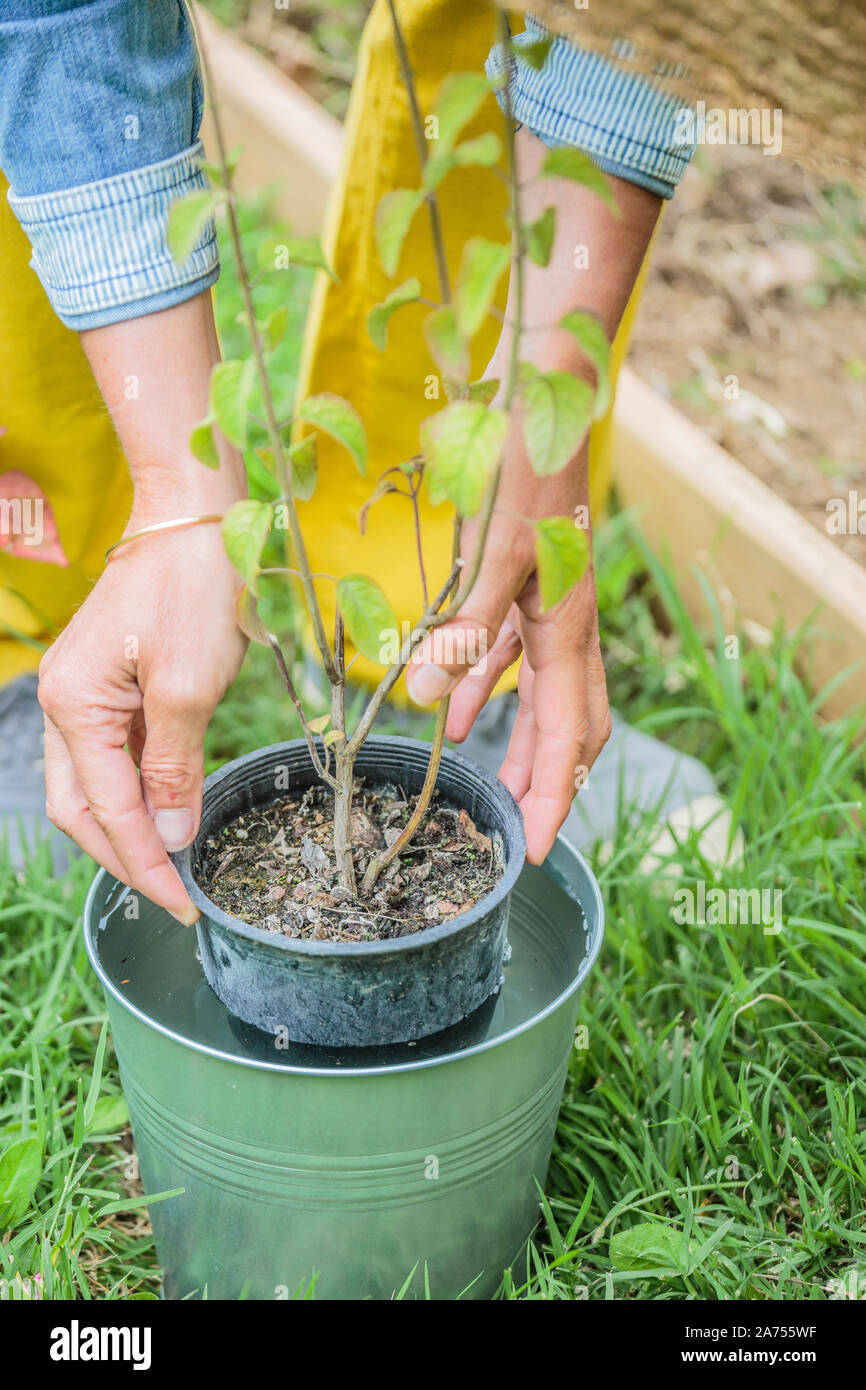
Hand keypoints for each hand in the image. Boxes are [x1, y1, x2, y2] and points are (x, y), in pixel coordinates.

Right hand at [38, 523, 246, 921]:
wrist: (195, 515)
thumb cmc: (192, 587)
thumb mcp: (191, 685)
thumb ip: (175, 765)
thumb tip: (170, 833)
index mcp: (73, 705)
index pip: (107, 810)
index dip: (145, 863)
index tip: (182, 904)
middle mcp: (65, 702)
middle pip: (82, 807)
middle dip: (124, 856)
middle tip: (175, 896)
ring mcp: (84, 692)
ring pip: (94, 785)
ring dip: (130, 827)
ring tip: (174, 865)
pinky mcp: (110, 683)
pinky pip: (116, 753)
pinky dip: (141, 788)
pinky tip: (172, 810)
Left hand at [406, 436, 610, 864]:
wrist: (545, 396)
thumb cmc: (525, 469)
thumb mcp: (496, 552)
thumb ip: (466, 629)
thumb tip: (428, 701)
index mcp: (567, 630)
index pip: (567, 736)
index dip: (554, 797)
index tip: (539, 851)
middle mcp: (567, 628)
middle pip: (570, 726)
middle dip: (549, 781)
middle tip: (521, 830)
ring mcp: (549, 608)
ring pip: (544, 697)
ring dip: (522, 744)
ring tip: (496, 789)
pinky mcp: (526, 586)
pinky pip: (512, 656)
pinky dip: (488, 688)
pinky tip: (453, 709)